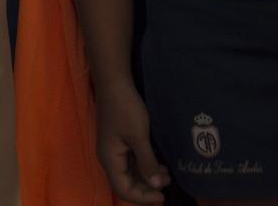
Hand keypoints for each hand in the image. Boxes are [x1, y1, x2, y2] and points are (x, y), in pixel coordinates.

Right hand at [93, 83, 168, 203]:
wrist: (115, 83)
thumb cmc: (125, 108)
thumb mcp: (139, 136)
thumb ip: (147, 162)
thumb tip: (156, 186)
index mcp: (110, 159)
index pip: (123, 190)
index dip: (142, 197)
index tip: (162, 196)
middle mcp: (109, 158)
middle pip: (126, 183)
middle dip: (147, 187)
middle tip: (168, 183)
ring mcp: (114, 150)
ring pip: (130, 173)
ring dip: (148, 176)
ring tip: (167, 174)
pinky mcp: (120, 142)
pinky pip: (131, 162)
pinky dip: (145, 166)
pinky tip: (159, 163)